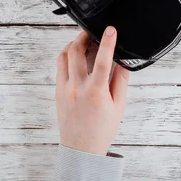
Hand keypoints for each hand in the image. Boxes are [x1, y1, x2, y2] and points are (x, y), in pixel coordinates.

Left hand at [55, 26, 128, 154]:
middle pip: (75, 51)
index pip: (101, 59)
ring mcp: (64, 89)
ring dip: (72, 45)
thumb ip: (120, 81)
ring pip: (63, 57)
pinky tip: (76, 59)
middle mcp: (77, 88)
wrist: (81, 150)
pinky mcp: (57, 92)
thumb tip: (122, 62)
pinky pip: (59, 68)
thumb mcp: (118, 106)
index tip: (110, 30)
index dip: (107, 41)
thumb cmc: (101, 130)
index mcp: (95, 92)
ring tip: (83, 43)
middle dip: (83, 36)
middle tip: (92, 31)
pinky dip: (67, 58)